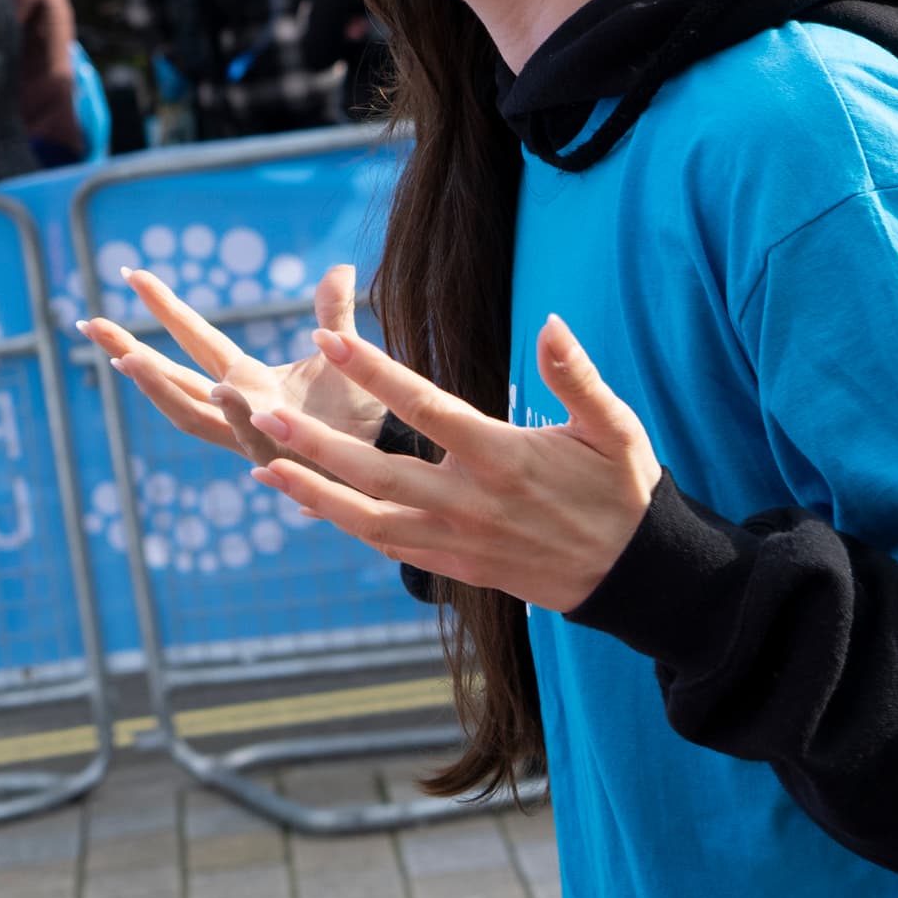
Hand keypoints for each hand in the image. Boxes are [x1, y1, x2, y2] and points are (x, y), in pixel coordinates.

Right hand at [82, 263, 385, 468]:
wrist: (391, 454)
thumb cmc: (360, 411)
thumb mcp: (344, 352)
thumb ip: (333, 313)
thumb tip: (341, 267)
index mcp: (245, 377)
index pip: (194, 337)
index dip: (164, 307)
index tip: (132, 274)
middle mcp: (238, 405)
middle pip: (171, 378)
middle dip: (130, 351)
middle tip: (89, 326)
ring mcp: (253, 432)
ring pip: (192, 414)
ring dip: (160, 388)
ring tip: (127, 359)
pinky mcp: (281, 455)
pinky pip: (252, 435)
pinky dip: (236, 413)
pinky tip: (223, 391)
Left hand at [244, 315, 659, 614]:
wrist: (636, 575)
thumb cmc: (623, 491)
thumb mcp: (615, 428)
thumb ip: (576, 377)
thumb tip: (551, 321)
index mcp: (504, 457)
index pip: (425, 407)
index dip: (373, 371)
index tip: (327, 338)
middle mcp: (472, 502)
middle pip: (379, 472)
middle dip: (317, 445)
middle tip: (263, 415)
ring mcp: (460, 540)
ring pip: (372, 519)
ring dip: (314, 493)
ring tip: (261, 467)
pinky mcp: (457, 568)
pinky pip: (391, 547)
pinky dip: (346, 526)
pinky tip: (307, 505)